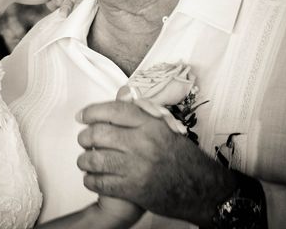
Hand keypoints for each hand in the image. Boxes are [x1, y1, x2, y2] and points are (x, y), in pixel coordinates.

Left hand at [76, 101, 234, 225]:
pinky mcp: (134, 190)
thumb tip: (120, 95)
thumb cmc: (183, 158)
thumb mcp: (167, 129)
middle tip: (83, 140)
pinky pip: (101, 182)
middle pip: (100, 133)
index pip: (114, 111)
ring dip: (84, 160)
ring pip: (96, 159)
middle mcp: (143, 143)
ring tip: (85, 161)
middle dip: (85, 136)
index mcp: (152, 125)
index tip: (81, 116)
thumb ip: (142, 114)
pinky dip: (91, 180)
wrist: (203, 190)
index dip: (92, 111)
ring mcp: (138, 167)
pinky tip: (91, 178)